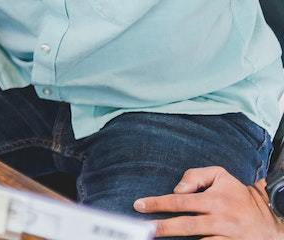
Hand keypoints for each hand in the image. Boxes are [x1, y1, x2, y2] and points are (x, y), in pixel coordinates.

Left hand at [134, 166, 283, 238]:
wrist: (270, 219)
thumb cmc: (238, 195)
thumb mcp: (221, 176)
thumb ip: (195, 175)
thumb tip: (176, 189)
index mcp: (215, 199)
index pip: (181, 201)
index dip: (158, 203)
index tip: (138, 205)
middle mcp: (221, 219)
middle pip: (186, 225)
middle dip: (163, 227)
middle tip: (142, 229)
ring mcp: (227, 236)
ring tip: (154, 239)